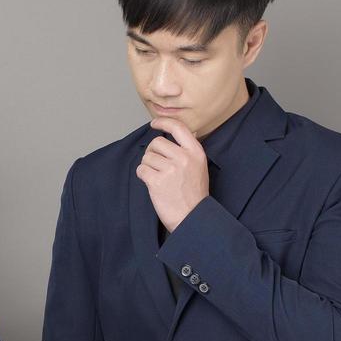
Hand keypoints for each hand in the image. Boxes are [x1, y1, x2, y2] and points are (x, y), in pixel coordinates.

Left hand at [137, 117, 209, 232]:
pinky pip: (141, 169)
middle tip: (157, 165)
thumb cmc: (194, 194)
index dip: (163, 122)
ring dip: (147, 166)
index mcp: (196, 152)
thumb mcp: (199, 167)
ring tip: (157, 177)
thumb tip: (177, 132)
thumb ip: (188, 150)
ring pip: (147, 157)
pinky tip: (152, 183)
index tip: (154, 124)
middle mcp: (183, 158)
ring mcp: (170, 170)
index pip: (178, 128)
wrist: (192, 218)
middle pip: (157, 143)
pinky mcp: (157, 181)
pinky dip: (143, 175)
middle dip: (152, 152)